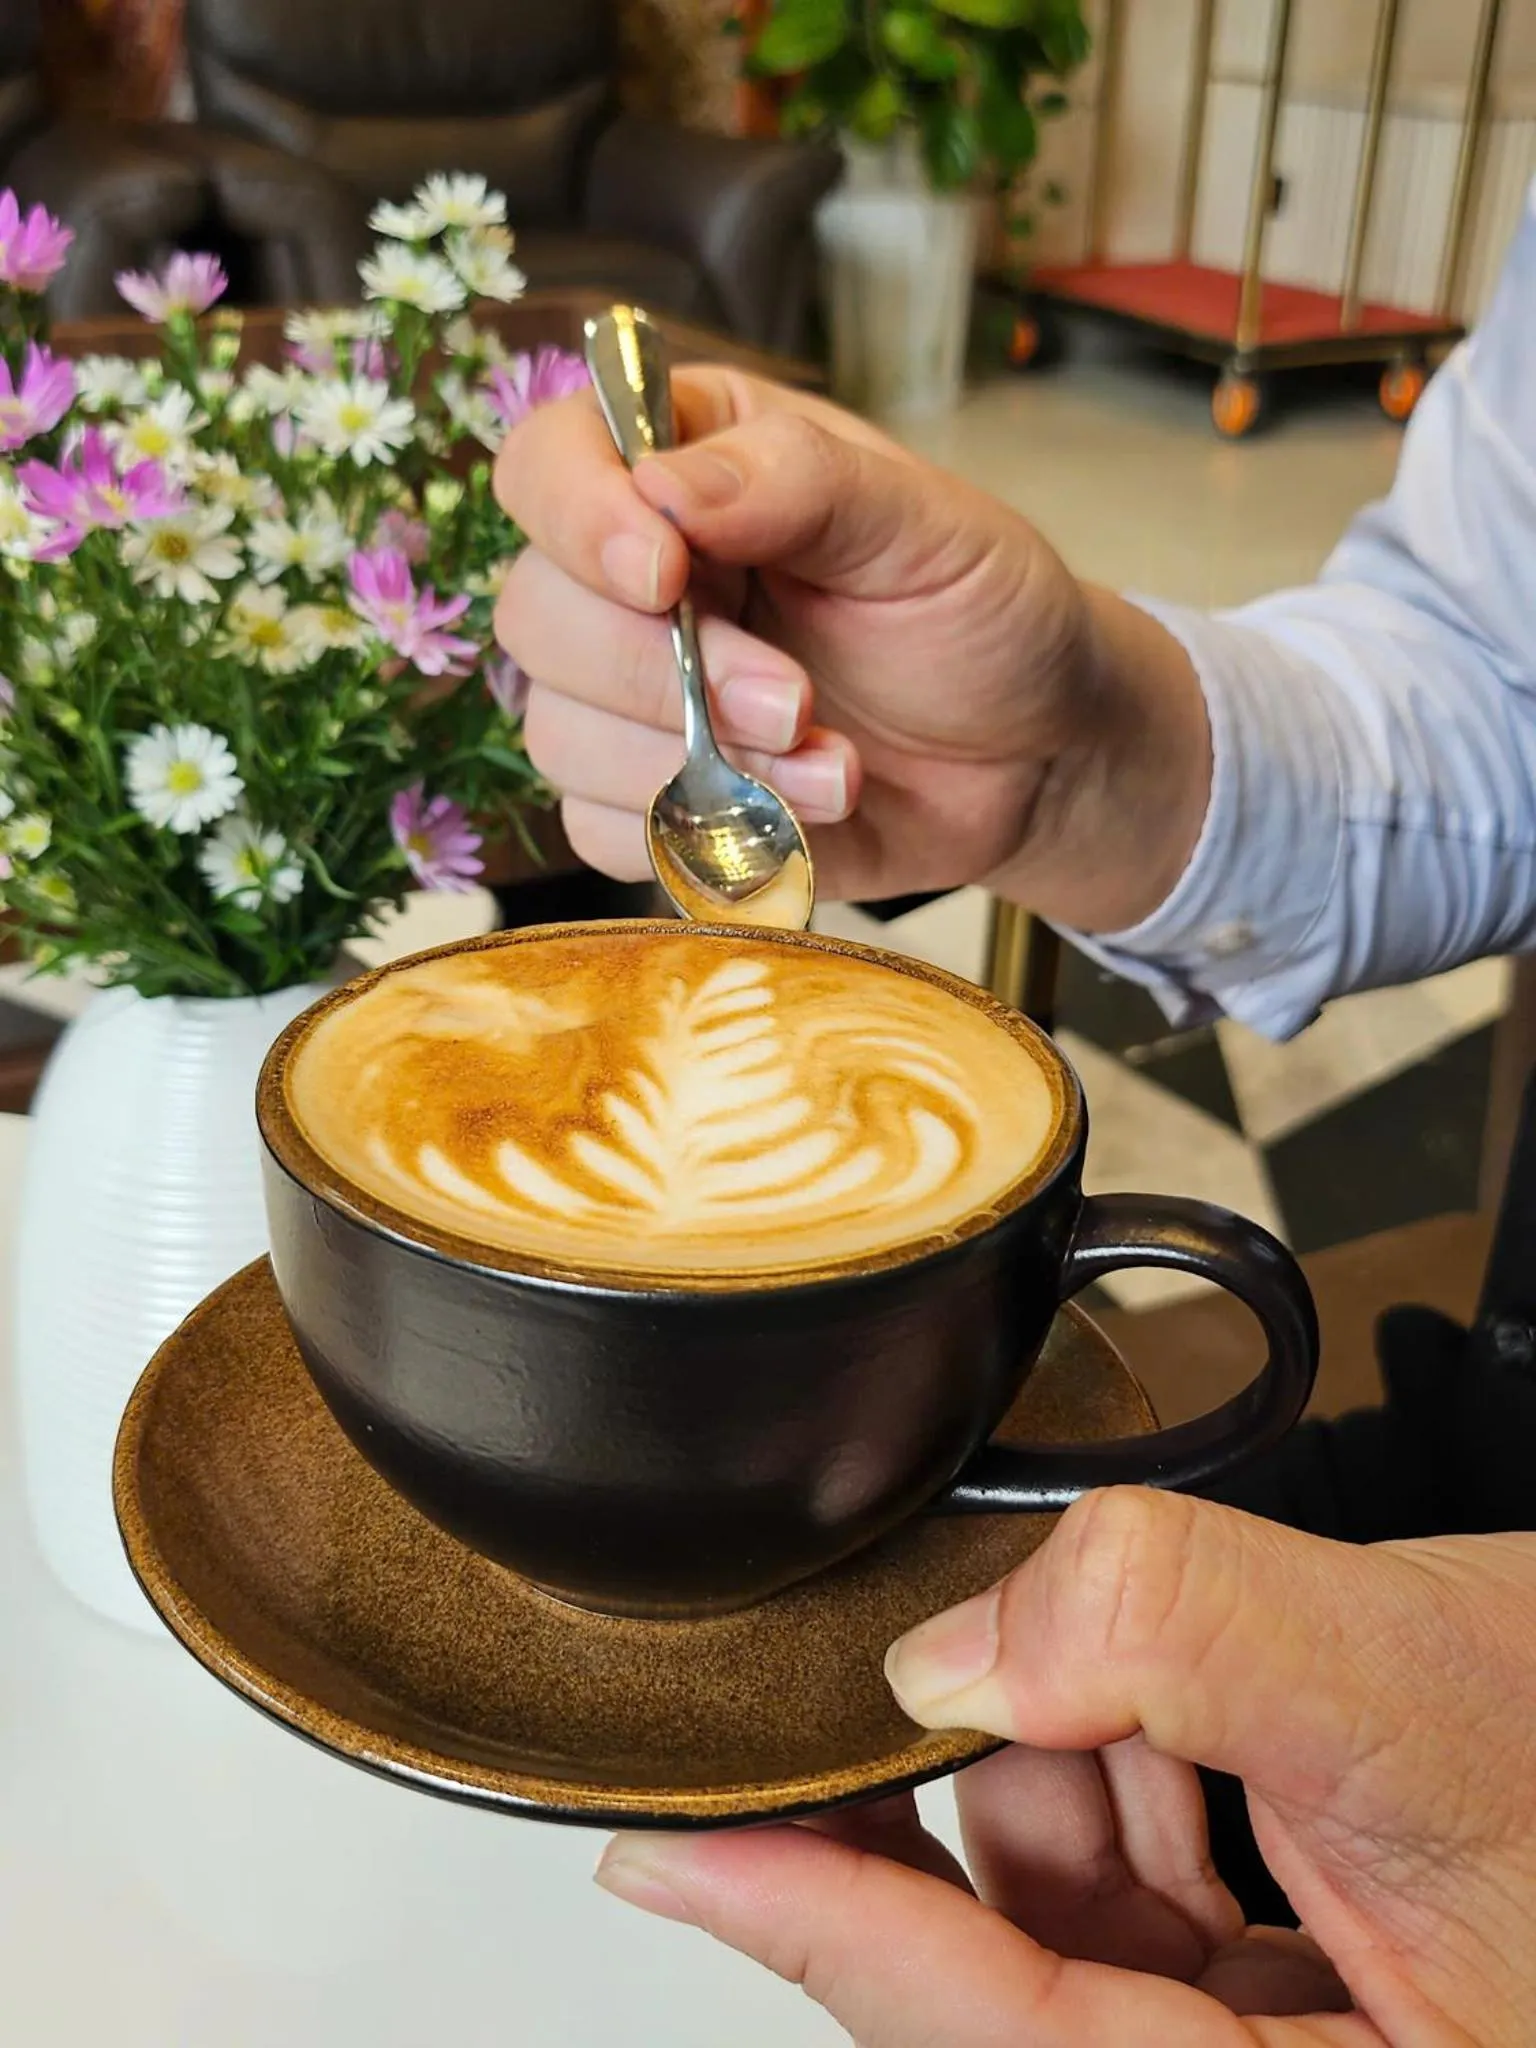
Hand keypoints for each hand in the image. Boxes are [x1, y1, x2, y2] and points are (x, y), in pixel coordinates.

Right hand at [492, 371, 1209, 928]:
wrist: (1034, 758)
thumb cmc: (980, 614)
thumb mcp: (922, 523)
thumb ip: (796, 483)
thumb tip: (660, 487)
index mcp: (685, 467)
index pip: (546, 463)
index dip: (576, 518)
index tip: (662, 574)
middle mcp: (633, 578)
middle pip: (535, 615)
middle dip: (663, 675)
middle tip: (797, 699)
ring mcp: (630, 697)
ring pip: (559, 733)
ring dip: (694, 764)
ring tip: (832, 764)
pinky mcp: (650, 802)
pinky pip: (596, 831)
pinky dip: (696, 834)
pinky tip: (798, 816)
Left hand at [593, 1489, 1535, 2044]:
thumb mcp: (1407, 1685)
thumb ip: (1176, 1633)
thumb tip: (959, 1650)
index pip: (1007, 2040)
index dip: (827, 1932)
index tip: (672, 1852)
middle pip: (1021, 1980)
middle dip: (969, 1813)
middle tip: (916, 1682)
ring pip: (1068, 1930)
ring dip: (1065, 1781)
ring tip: (1141, 1683)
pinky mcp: (1293, 2006)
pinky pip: (1140, 1911)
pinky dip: (1125, 1791)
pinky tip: (1174, 1726)